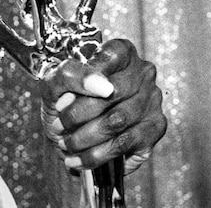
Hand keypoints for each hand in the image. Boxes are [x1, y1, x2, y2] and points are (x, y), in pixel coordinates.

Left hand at [41, 39, 165, 173]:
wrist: (67, 130)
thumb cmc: (63, 99)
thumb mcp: (56, 81)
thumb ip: (73, 74)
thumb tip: (102, 85)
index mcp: (121, 52)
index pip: (112, 55)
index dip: (87, 75)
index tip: (63, 97)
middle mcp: (143, 73)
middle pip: (112, 92)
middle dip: (78, 114)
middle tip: (58, 125)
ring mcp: (152, 101)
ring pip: (117, 121)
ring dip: (84, 138)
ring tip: (66, 143)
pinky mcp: (154, 129)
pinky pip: (124, 144)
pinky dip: (96, 155)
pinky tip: (78, 158)